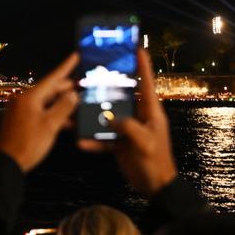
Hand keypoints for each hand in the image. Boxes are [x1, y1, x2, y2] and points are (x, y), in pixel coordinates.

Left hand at [0, 53, 78, 172]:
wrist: (8, 163)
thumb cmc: (29, 143)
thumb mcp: (51, 125)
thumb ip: (64, 107)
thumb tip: (73, 93)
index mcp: (30, 97)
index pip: (52, 78)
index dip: (65, 67)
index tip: (75, 55)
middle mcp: (23, 99)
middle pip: (49, 89)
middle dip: (66, 88)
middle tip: (82, 86)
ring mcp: (20, 110)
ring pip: (45, 101)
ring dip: (61, 104)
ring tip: (78, 105)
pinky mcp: (20, 120)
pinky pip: (39, 111)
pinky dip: (52, 113)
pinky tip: (65, 121)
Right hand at [79, 48, 176, 195]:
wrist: (155, 187)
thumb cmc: (156, 162)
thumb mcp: (145, 143)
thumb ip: (129, 127)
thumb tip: (112, 119)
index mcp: (151, 111)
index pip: (147, 83)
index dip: (143, 65)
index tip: (137, 47)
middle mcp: (139, 116)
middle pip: (124, 94)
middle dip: (110, 84)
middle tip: (95, 71)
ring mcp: (128, 129)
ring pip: (110, 115)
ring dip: (95, 112)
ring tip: (79, 103)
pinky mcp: (120, 143)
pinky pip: (104, 138)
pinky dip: (93, 141)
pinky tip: (80, 142)